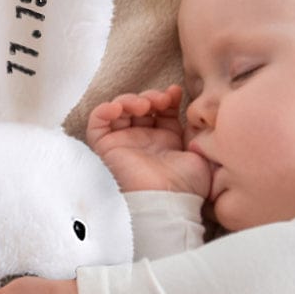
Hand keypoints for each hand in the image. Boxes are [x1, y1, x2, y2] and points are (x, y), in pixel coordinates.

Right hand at [86, 84, 211, 197]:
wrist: (169, 200)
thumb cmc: (188, 185)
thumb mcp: (198, 151)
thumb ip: (195, 131)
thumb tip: (196, 113)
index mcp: (165, 142)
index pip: (160, 110)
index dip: (166, 97)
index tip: (176, 93)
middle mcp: (143, 142)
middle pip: (139, 107)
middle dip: (150, 96)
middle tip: (161, 101)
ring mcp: (124, 143)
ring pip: (118, 110)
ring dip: (130, 100)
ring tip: (145, 105)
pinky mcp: (106, 148)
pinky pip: (97, 123)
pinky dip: (105, 109)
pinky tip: (119, 108)